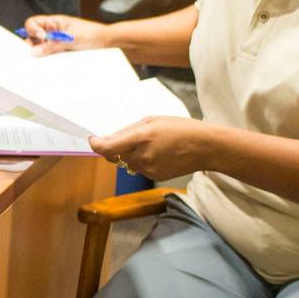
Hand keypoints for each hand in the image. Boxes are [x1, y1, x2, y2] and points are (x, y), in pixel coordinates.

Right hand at [23, 13, 111, 55]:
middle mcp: (52, 32)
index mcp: (53, 22)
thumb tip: (35, 51)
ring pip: (40, 49)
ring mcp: (55, 43)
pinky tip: (53, 63)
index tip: (41, 38)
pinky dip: (48, 61)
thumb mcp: (72, 38)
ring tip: (48, 58)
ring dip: (41, 54)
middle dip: (32, 45)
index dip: (32, 30)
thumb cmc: (92, 34)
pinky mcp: (60, 53)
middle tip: (37, 53)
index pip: (33, 23)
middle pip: (33, 37)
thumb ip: (53, 44)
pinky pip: (49, 57)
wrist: (107, 42)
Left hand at [89, 117, 215, 179]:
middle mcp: (142, 156)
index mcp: (141, 137)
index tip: (93, 139)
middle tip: (131, 136)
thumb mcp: (152, 120)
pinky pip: (139, 168)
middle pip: (115, 155)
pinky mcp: (154, 177)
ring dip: (130, 154)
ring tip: (151, 143)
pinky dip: (142, 161)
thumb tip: (108, 139)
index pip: (108, 148)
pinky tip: (158, 153)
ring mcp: (148, 169)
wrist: (205, 147)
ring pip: (127, 163)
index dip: (96, 144)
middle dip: (116, 147)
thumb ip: (128, 131)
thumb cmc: (180, 128)